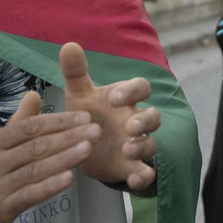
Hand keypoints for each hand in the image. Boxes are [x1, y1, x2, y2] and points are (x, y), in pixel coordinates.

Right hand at [0, 92, 98, 222]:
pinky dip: (49, 186)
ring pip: (36, 168)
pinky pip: (28, 194)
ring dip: (65, 157)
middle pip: (37, 145)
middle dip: (70, 136)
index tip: (85, 116)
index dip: (59, 121)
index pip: (30, 127)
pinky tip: (69, 179)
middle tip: (98, 130)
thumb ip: (15, 124)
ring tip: (89, 148)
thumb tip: (34, 94)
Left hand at [60, 42, 160, 190]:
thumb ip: (75, 72)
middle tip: (130, 126)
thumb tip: (68, 44)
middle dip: (145, 121)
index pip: (140, 88)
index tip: (115, 99)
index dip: (132, 92)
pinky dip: (144, 176)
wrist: (84, 150)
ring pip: (152, 144)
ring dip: (143, 146)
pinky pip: (147, 173)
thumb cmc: (86, 115)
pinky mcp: (132, 167)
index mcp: (124, 100)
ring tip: (127, 149)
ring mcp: (136, 145)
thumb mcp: (79, 95)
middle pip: (154, 116)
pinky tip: (134, 178)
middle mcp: (135, 121)